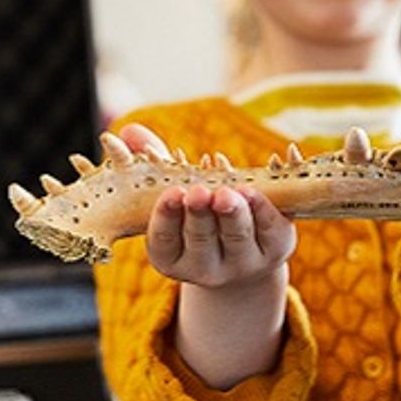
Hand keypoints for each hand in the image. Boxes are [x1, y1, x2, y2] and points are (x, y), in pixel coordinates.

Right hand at [118, 123, 295, 288]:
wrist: (242, 252)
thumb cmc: (195, 214)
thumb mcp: (172, 191)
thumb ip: (150, 161)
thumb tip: (126, 131)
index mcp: (170, 257)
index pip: (163, 240)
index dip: (166, 217)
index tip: (172, 194)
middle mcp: (205, 268)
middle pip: (201, 240)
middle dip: (200, 215)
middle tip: (199, 192)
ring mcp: (242, 263)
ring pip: (236, 237)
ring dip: (231, 213)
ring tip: (226, 192)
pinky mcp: (275, 250)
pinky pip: (269, 230)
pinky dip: (262, 209)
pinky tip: (252, 190)